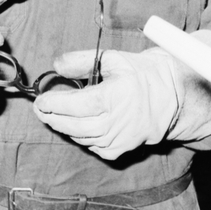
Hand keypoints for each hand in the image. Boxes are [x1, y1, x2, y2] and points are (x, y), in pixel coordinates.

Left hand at [32, 48, 183, 159]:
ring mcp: (118, 139)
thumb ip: (81, 61)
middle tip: (40, 110)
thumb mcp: (112, 59)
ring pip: (80, 138)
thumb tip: (56, 65)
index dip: (54, 104)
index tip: (40, 100)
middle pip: (73, 125)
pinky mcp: (120, 150)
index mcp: (114, 96)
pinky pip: (92, 147)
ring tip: (54, 116)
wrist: (170, 98)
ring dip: (64, 128)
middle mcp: (116, 121)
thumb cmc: (139, 75)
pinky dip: (81, 137)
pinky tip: (76, 126)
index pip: (75, 105)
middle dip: (52, 118)